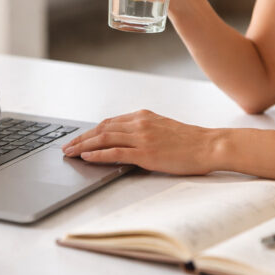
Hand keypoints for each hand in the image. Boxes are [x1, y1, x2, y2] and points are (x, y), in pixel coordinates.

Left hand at [62, 109, 217, 174]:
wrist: (209, 146)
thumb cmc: (190, 141)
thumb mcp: (163, 128)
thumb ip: (144, 131)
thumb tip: (126, 141)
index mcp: (143, 116)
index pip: (109, 122)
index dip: (90, 131)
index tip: (78, 138)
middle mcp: (140, 123)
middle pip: (102, 129)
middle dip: (81, 138)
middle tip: (66, 147)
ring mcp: (142, 137)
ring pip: (104, 138)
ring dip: (83, 146)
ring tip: (70, 153)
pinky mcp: (146, 153)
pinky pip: (116, 152)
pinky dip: (98, 154)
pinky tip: (87, 157)